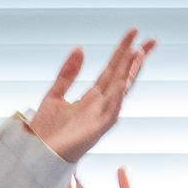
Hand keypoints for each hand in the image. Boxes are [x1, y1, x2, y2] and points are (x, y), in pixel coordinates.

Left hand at [23, 31, 155, 164]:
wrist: (34, 156)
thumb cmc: (44, 132)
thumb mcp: (54, 94)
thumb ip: (68, 73)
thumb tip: (81, 48)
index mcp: (92, 98)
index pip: (112, 69)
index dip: (123, 50)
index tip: (135, 31)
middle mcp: (100, 107)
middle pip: (123, 77)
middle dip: (137, 58)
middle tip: (153, 39)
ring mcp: (100, 119)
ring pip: (120, 92)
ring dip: (130, 73)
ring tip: (140, 53)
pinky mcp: (94, 132)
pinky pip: (110, 113)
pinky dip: (117, 98)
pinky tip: (122, 83)